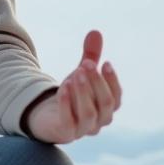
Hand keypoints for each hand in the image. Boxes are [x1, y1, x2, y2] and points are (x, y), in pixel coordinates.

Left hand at [23, 29, 120, 144]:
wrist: (46, 117)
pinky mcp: (65, 133)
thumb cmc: (71, 95)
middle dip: (97, 82)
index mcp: (106, 108)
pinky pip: (68, 120)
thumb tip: (95, 31)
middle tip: (86, 64)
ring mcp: (83, 130)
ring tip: (75, 73)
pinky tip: (63, 87)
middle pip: (106, 104)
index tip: (105, 62)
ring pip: (89, 113)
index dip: (112, 81)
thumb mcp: (80, 74)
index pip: (117, 97)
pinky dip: (66, 104)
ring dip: (84, 92)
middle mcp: (99, 121)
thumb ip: (90, 56)